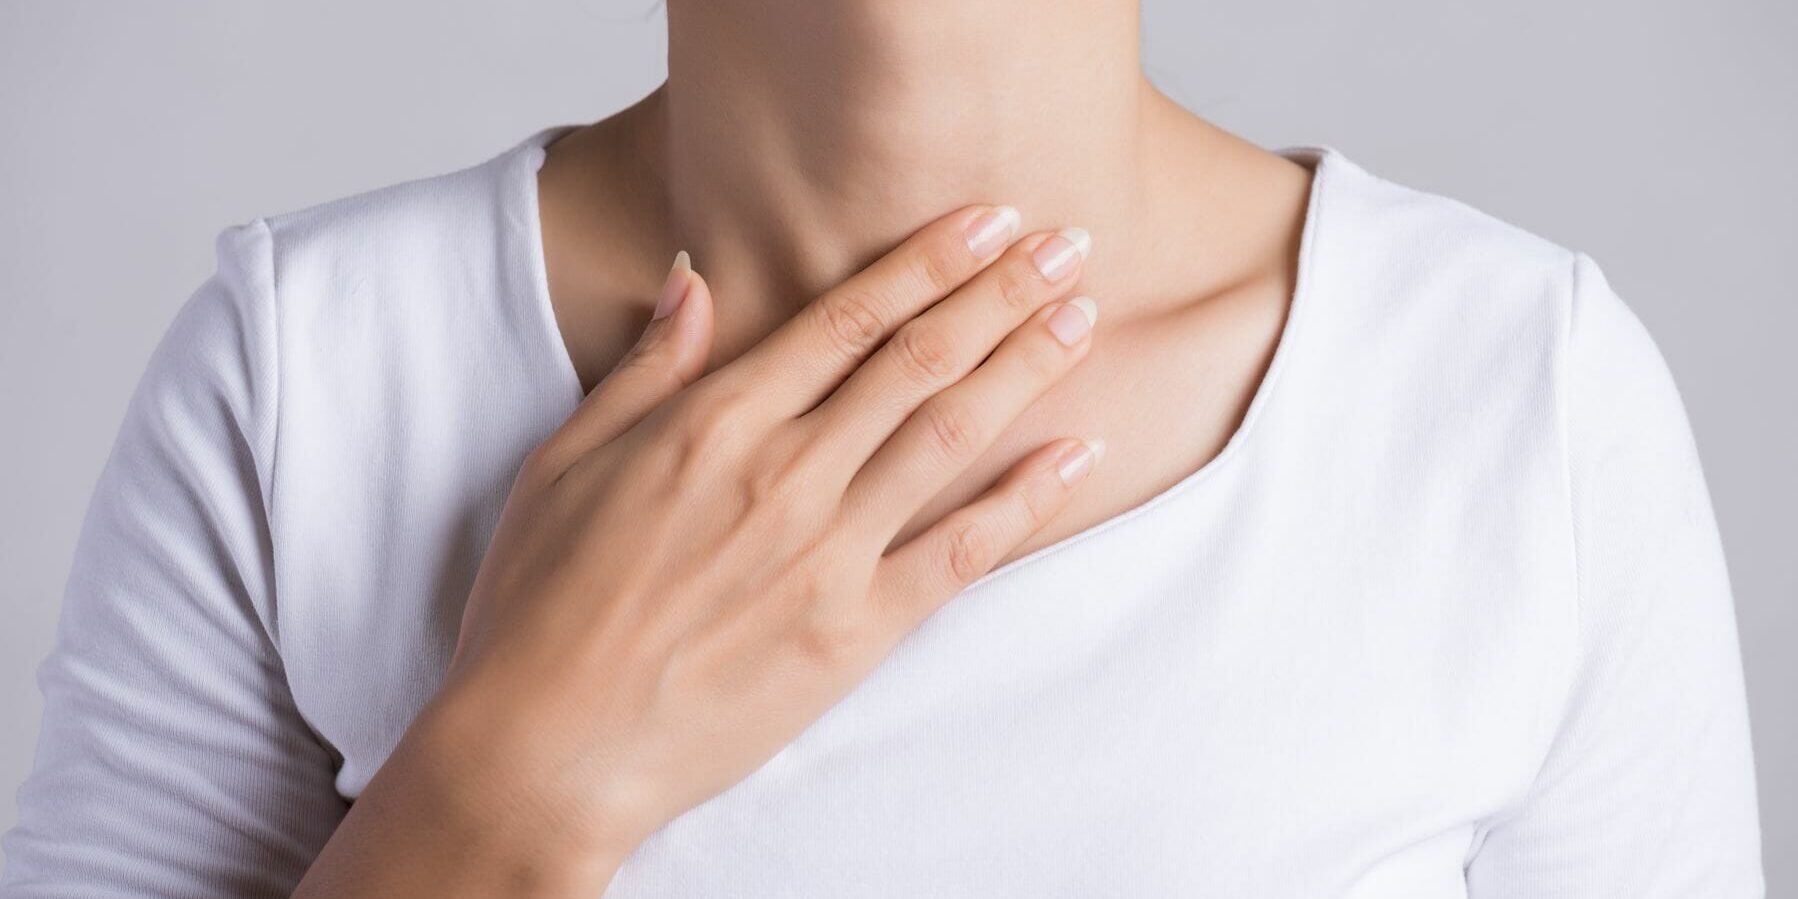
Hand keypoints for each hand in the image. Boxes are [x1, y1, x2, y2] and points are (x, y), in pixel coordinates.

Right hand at [295, 206, 1102, 895]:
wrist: (544, 749)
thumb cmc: (538, 609)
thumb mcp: (562, 464)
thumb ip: (644, 372)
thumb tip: (694, 280)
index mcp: (713, 424)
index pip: (845, 319)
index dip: (928, 262)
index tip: (987, 221)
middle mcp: (784, 473)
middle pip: (917, 361)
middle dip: (1001, 294)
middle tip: (1068, 245)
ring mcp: (827, 552)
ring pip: (949, 436)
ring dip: (1024, 368)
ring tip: (1082, 316)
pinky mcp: (853, 630)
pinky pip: (961, 552)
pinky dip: (1025, 500)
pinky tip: (1075, 454)